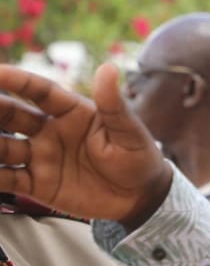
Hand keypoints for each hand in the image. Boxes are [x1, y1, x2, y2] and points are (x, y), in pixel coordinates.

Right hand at [0, 64, 170, 225]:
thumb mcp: (130, 132)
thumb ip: (114, 104)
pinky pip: (6, 179)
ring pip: (1, 147)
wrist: (140, 197)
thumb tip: (109, 68)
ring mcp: (40, 157)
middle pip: (10, 115)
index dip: (16, 80)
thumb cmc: (138, 157)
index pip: (39, 91)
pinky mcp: (37, 184)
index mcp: (72, 111)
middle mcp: (49, 131)